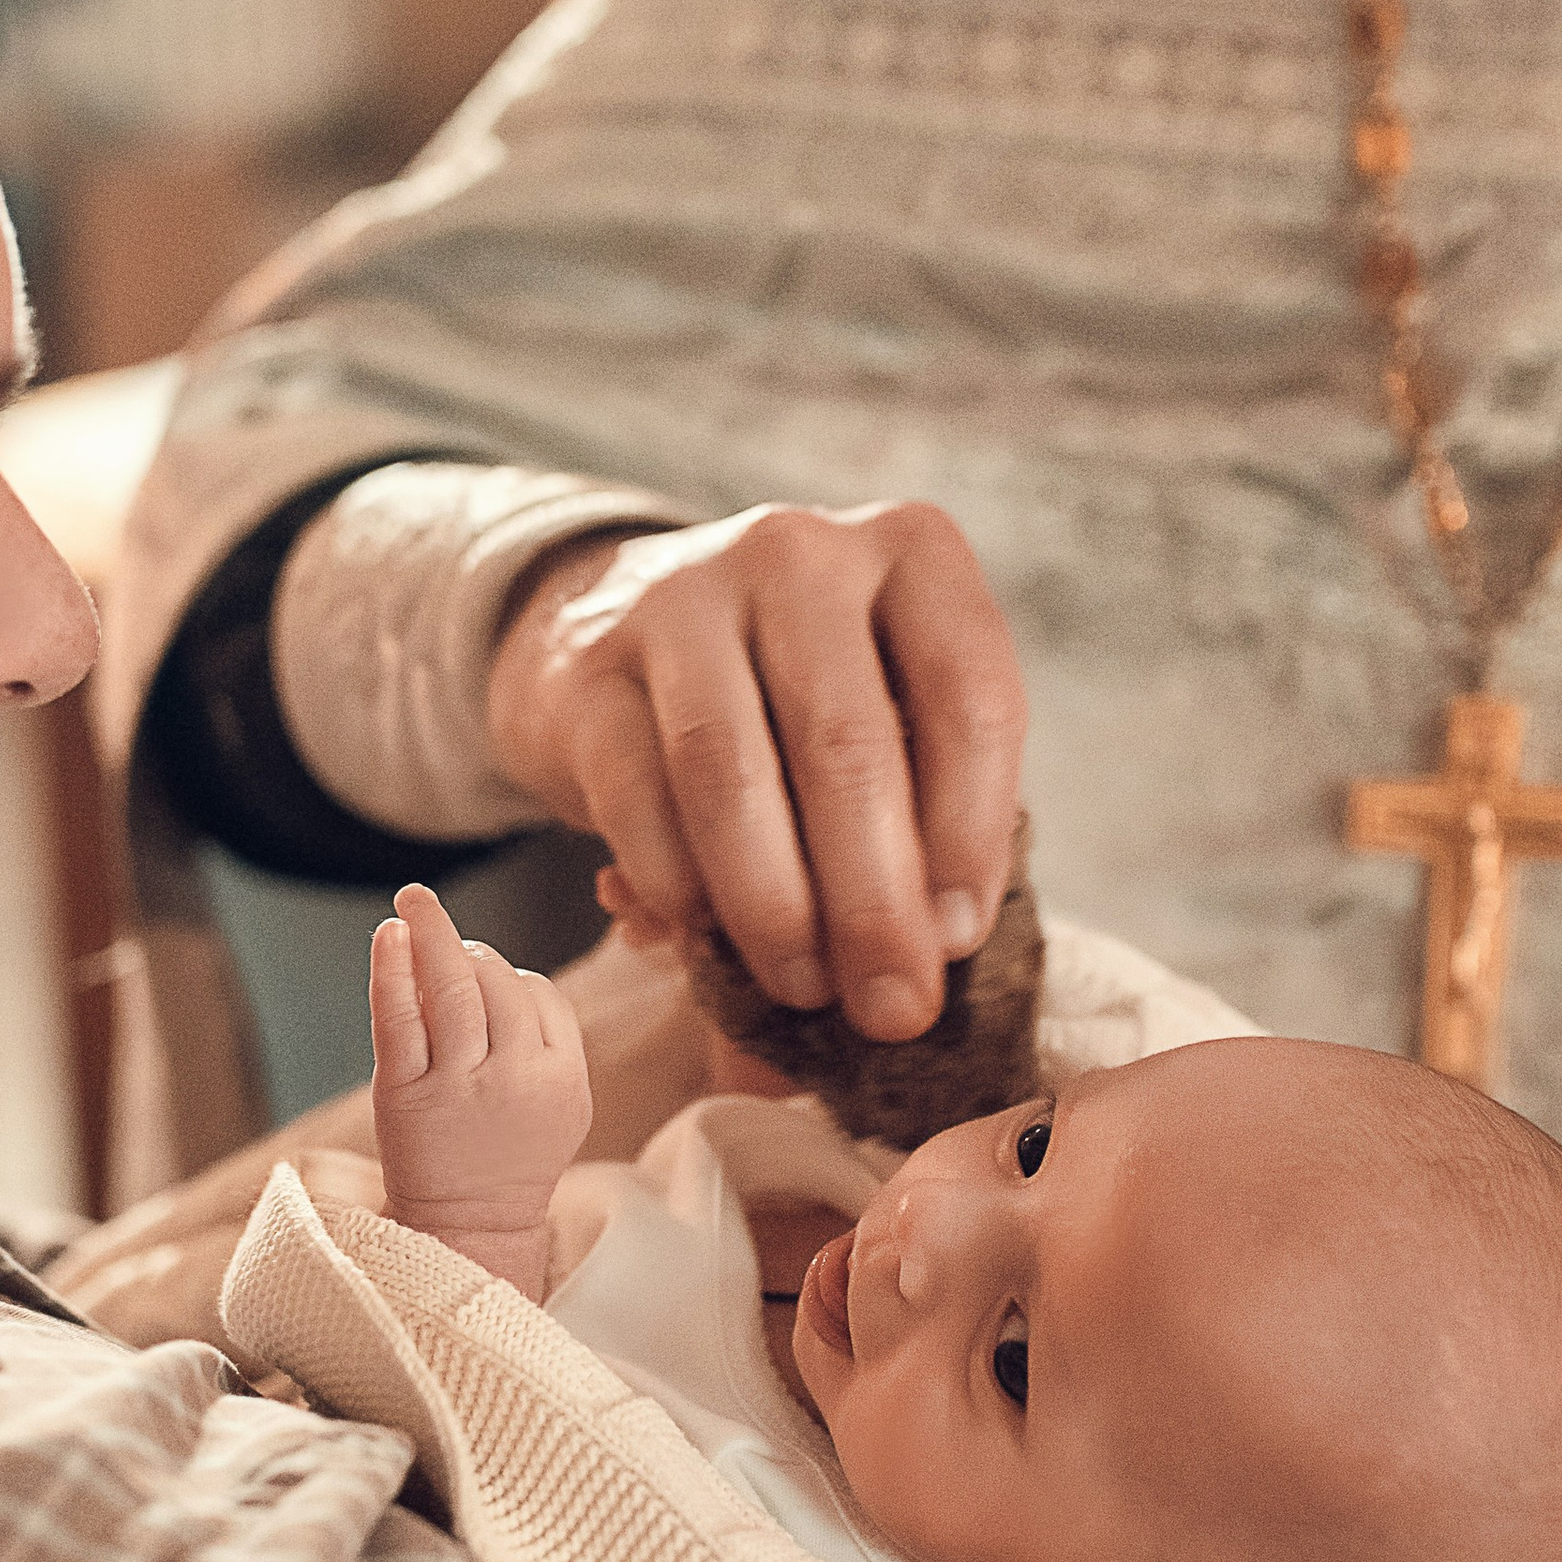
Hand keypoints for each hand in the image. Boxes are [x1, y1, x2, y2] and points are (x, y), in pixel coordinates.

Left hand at [369, 884, 592, 1299]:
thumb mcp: (561, 1105)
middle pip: (497, 984)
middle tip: (440, 930)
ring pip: (453, 988)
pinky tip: (389, 935)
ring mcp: (459, 1085)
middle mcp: (516, 1077)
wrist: (470, 1228)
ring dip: (432, 933)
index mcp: (563, 1077)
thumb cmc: (511, 1157)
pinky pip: (399, 1018)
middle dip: (466, 948)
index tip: (485, 978)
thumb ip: (547, 1041)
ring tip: (415, 901)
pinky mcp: (405, 1095)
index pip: (539, 994)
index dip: (509, 976)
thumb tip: (497, 965)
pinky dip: (392, 969)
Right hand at [485, 502, 1025, 1042]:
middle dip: (873, 902)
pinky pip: (636, 794)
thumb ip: (920, 818)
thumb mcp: (885, 717)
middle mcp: (800, 553)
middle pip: (847, 744)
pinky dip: (676, 885)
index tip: (957, 942)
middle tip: (888, 1008)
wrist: (621, 627)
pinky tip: (702, 939)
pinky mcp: (591, 665)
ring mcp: (684, 596)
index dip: (970, 835)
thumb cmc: (793, 699)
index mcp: (911, 554)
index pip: (970, 697)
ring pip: (731, 772)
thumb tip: (924, 971)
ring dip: (772, 906)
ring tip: (800, 989)